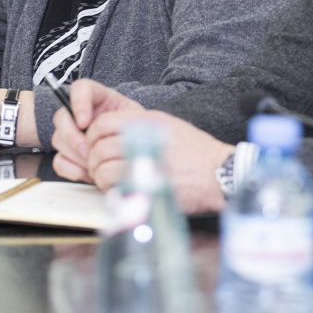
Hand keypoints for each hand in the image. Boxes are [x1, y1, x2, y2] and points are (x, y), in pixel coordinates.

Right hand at [51, 80, 143, 180]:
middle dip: (71, 135)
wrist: (140, 156)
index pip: (80, 89)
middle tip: (87, 150)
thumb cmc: (140, 134)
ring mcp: (73, 134)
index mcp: (99, 98)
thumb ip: (126, 120)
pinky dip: (73, 169)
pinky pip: (60, 161)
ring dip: (75, 154)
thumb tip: (113, 131)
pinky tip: (88, 172)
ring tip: (94, 163)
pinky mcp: (70, 154)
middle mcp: (82, 114)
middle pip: (61, 116)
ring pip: (58, 139)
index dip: (78, 102)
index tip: (84, 122)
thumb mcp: (138, 121)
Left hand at [55, 86, 231, 214]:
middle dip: (93, 160)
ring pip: (102, 168)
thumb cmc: (196, 152)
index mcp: (146, 122)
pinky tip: (120, 191)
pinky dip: (111, 191)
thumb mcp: (168, 126)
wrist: (219, 173)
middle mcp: (143, 138)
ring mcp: (145, 161)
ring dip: (100, 177)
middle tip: (98, 168)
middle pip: (98, 147)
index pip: (102, 123)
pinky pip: (114, 187)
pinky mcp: (147, 184)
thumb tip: (111, 133)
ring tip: (108, 181)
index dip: (93, 137)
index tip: (95, 147)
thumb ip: (139, 126)